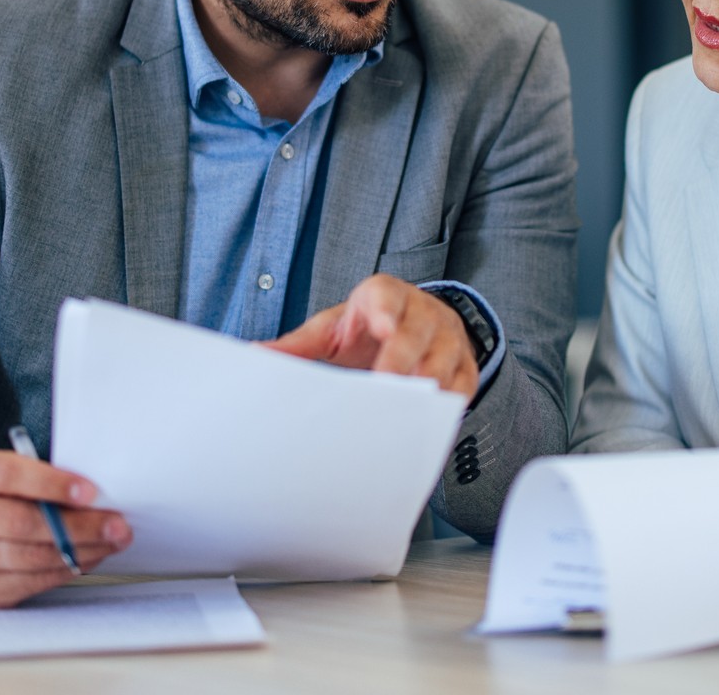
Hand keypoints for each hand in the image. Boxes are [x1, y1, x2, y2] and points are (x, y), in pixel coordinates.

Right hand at [0, 448, 131, 607]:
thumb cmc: (0, 494)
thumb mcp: (14, 471)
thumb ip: (46, 477)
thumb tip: (97, 495)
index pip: (7, 475)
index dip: (52, 483)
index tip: (91, 492)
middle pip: (19, 522)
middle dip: (76, 525)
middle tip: (115, 524)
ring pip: (27, 557)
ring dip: (79, 551)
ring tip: (111, 541)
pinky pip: (29, 582)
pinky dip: (65, 570)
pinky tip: (88, 557)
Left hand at [264, 275, 479, 400]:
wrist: (411, 325)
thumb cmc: (365, 329)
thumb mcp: (331, 329)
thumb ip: (298, 344)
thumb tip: (254, 355)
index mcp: (384, 296)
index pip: (386, 296)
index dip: (386, 310)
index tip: (384, 327)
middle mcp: (422, 312)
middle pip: (418, 332)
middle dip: (403, 358)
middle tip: (387, 384)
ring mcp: (447, 338)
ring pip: (444, 361)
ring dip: (428, 385)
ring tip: (407, 410)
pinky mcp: (464, 365)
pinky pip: (462, 387)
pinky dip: (447, 406)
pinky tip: (428, 423)